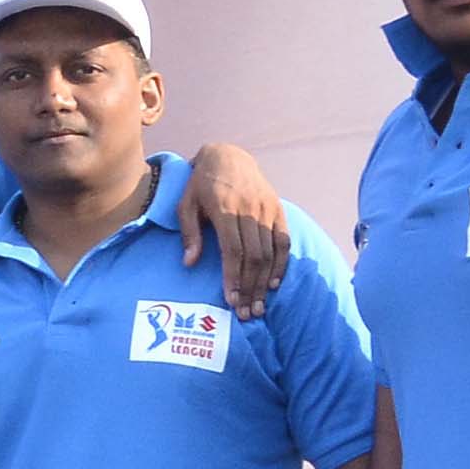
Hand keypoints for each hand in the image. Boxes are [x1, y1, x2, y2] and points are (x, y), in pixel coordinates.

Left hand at [180, 143, 290, 319]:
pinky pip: (283, 240)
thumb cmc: (200, 184)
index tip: (231, 300)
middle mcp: (249, 210)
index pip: (233, 251)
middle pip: (254, 256)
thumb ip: (190, 233)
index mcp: (225, 209)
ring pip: (270, 252)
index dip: (233, 278)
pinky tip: (274, 283)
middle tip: (246, 313)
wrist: (227, 156)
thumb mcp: (186, 204)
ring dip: (265, 282)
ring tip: (259, 306)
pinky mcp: (277, 210)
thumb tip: (190, 263)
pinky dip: (281, 263)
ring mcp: (266, 209)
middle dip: (250, 287)